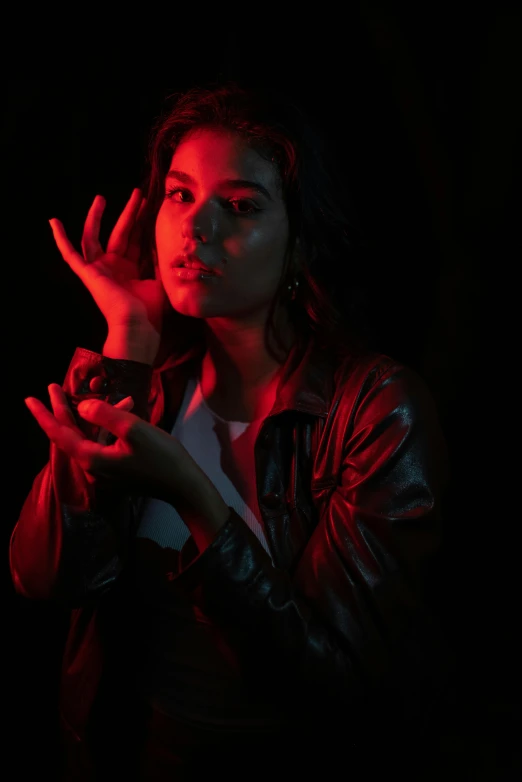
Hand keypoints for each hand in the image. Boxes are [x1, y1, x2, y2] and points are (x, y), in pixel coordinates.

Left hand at [24, 385, 227, 532]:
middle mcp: (93, 465)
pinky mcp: (118, 467)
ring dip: (86, 414)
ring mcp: (105, 468)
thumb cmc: (162, 458)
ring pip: (87, 435)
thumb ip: (105, 414)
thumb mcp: (134, 430)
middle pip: (69, 434)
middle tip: (51, 387)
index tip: (30, 399)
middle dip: (60, 409)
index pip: (60, 433)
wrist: (183, 486)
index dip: (44, 414)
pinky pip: (103, 440)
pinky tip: (124, 405)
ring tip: (82, 393)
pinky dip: (107, 423)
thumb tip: (83, 405)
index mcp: (92, 458)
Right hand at [49, 189, 168, 339]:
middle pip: (119, 233)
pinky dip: (60, 239)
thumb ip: (161, 263)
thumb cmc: (151, 311)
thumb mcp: (160, 280)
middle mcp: (113, 268)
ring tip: (101, 198)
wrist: (138, 326)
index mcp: (130, 271)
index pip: (134, 240)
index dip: (141, 222)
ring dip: (96, 218)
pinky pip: (70, 255)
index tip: (148, 203)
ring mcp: (99, 270)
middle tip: (137, 193)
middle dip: (128, 213)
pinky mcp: (87, 274)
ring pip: (93, 237)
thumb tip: (170, 246)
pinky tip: (53, 221)